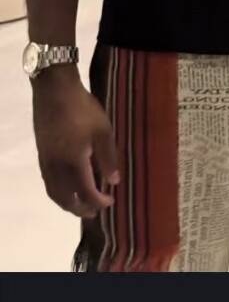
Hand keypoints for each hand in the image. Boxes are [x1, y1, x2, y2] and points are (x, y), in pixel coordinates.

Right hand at [33, 70, 119, 218]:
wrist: (54, 90)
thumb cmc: (82, 109)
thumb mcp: (103, 131)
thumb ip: (108, 158)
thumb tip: (113, 181)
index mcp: (74, 163)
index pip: (85, 192)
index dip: (98, 202)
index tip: (110, 202)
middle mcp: (57, 167)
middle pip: (65, 198)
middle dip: (80, 208)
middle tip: (94, 211)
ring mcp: (46, 160)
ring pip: (53, 191)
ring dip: (66, 202)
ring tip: (80, 203)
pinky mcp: (41, 153)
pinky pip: (48, 181)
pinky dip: (58, 190)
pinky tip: (66, 185)